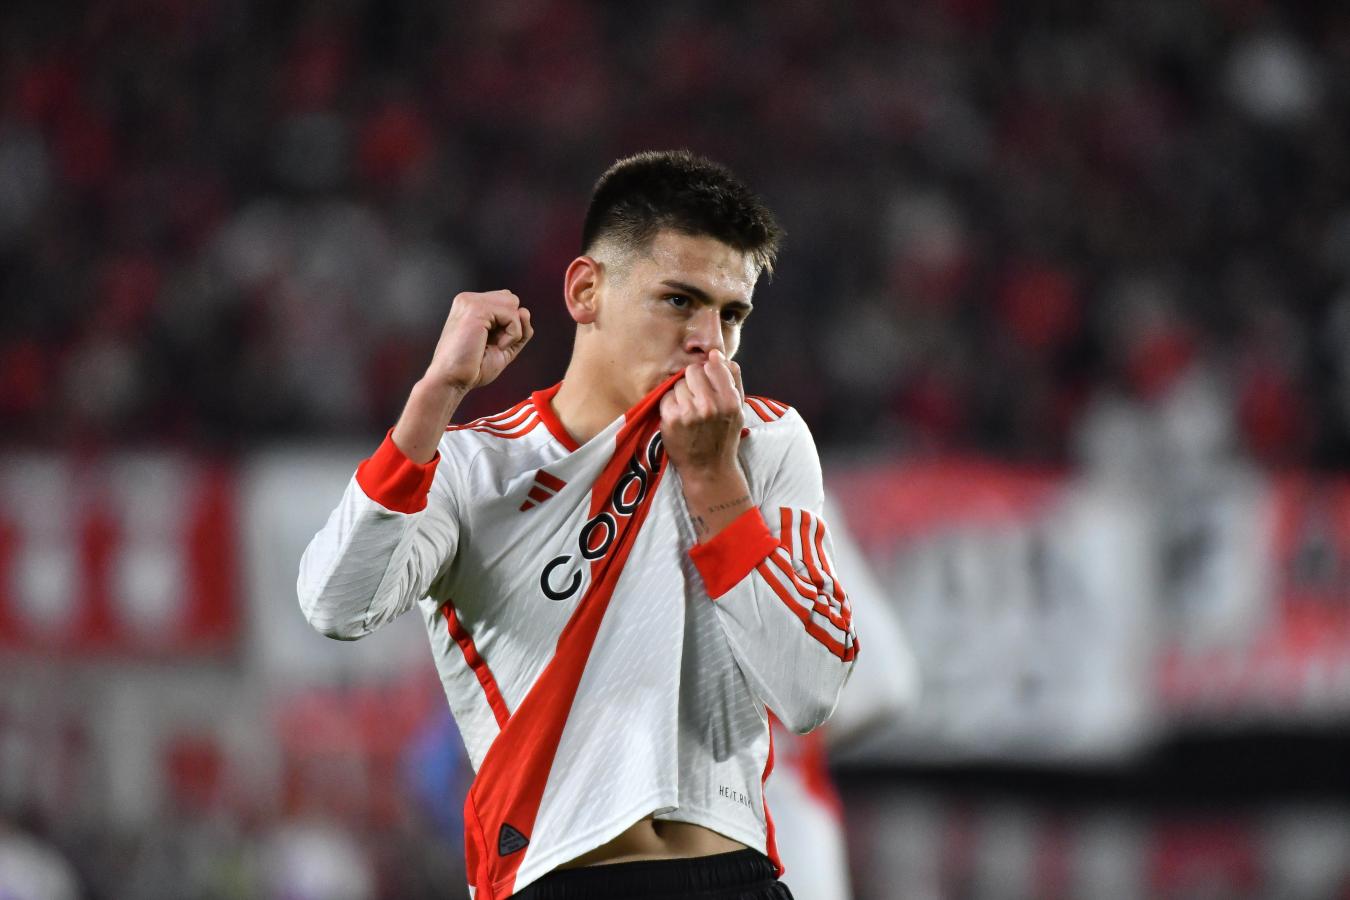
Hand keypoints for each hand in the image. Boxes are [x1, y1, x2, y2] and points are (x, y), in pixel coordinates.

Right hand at [426, 290, 533, 391]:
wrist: (452, 380)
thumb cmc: (473, 367)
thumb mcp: (505, 345)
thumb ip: (518, 328)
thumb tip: (525, 311)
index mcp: (471, 306)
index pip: (506, 301)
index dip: (509, 324)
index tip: (493, 343)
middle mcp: (469, 300)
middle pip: (511, 299)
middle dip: (512, 324)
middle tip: (493, 344)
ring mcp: (471, 302)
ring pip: (513, 304)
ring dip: (512, 330)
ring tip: (493, 345)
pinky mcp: (476, 309)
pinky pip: (512, 315)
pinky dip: (512, 335)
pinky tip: (496, 346)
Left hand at [661, 351, 753, 539]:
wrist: (709, 470)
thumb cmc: (724, 436)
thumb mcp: (738, 408)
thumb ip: (733, 379)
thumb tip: (718, 354)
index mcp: (730, 400)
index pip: (713, 364)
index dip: (708, 371)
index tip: (707, 383)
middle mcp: (710, 405)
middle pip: (693, 371)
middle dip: (693, 381)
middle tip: (697, 398)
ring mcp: (689, 413)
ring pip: (678, 383)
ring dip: (681, 393)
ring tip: (689, 410)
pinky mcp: (671, 419)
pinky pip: (667, 396)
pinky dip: (670, 404)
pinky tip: (679, 417)